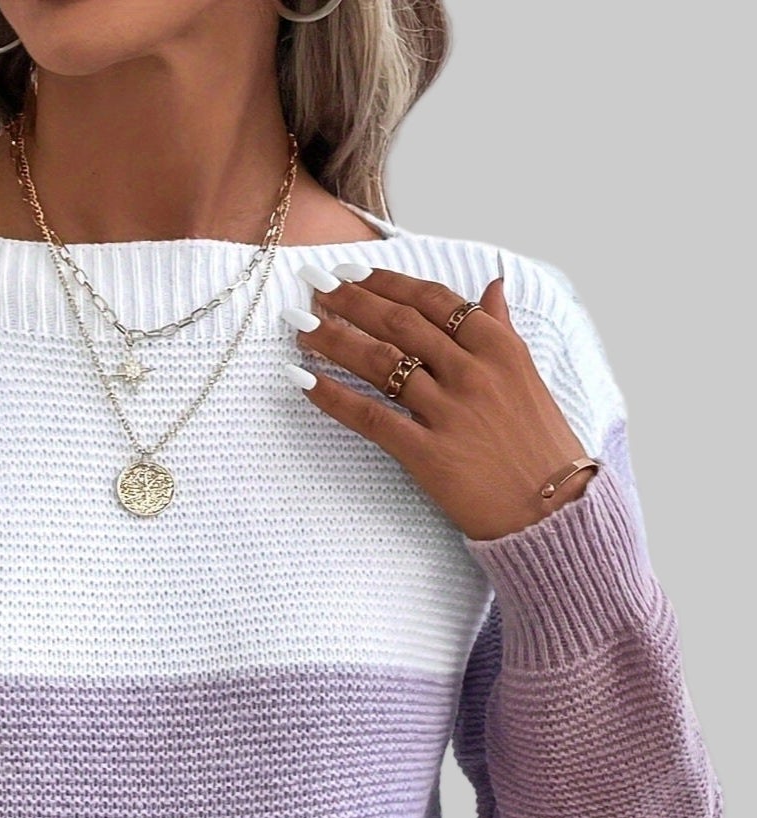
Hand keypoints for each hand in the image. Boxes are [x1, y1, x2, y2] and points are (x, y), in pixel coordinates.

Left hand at [284, 263, 596, 540]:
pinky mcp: (428, 454)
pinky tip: (302, 380)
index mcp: (498, 347)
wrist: (553, 509)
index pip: (432, 299)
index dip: (386, 281)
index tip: (352, 271)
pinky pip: (371, 417)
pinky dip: (333, 396)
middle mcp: (472, 372)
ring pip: (379, 362)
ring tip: (301, 326)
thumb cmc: (540, 444)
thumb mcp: (528, 376)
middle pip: (398, 323)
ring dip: (333, 338)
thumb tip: (492, 288)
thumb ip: (502, 329)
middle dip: (350, 299)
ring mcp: (449, 412)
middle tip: (314, 286)